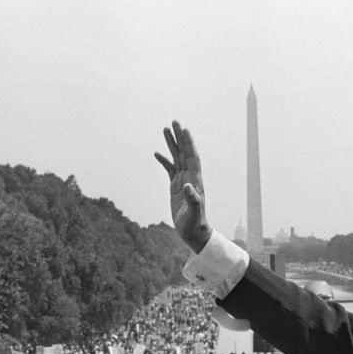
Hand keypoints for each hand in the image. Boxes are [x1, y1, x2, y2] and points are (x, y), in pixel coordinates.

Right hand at [155, 121, 212, 251]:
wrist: (193, 232)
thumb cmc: (195, 224)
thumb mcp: (193, 213)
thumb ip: (192, 199)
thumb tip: (187, 186)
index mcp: (195, 180)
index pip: (192, 157)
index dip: (189, 143)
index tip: (184, 129)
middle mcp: (190, 177)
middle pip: (185, 153)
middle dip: (180, 137)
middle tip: (174, 121)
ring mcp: (183, 181)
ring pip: (177, 158)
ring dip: (172, 144)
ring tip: (165, 129)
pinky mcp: (176, 187)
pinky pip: (170, 169)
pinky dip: (164, 160)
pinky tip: (157, 153)